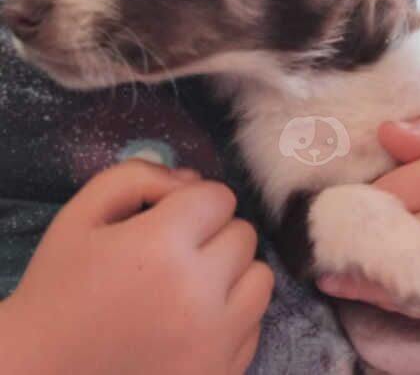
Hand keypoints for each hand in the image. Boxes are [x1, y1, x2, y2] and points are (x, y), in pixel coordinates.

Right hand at [0, 160, 272, 374]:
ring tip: (193, 284)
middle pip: (244, 235)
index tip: (170, 220)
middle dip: (213, 234)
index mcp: (160, 247)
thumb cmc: (62, 286)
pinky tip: (195, 319)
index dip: (194, 202)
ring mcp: (215, 340)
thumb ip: (138, 177)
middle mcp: (198, 293)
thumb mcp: (82, 214)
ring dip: (233, 272)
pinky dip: (233, 313)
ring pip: (261, 277)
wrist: (46, 370)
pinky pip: (255, 322)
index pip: (220, 198)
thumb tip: (193, 178)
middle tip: (176, 253)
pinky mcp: (221, 371)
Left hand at [318, 110, 419, 322]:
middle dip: (362, 243)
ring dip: (376, 285)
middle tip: (324, 249)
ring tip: (337, 281)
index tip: (338, 210)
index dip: (365, 203)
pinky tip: (387, 296)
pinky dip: (417, 304)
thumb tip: (382, 136)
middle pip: (408, 236)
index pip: (401, 191)